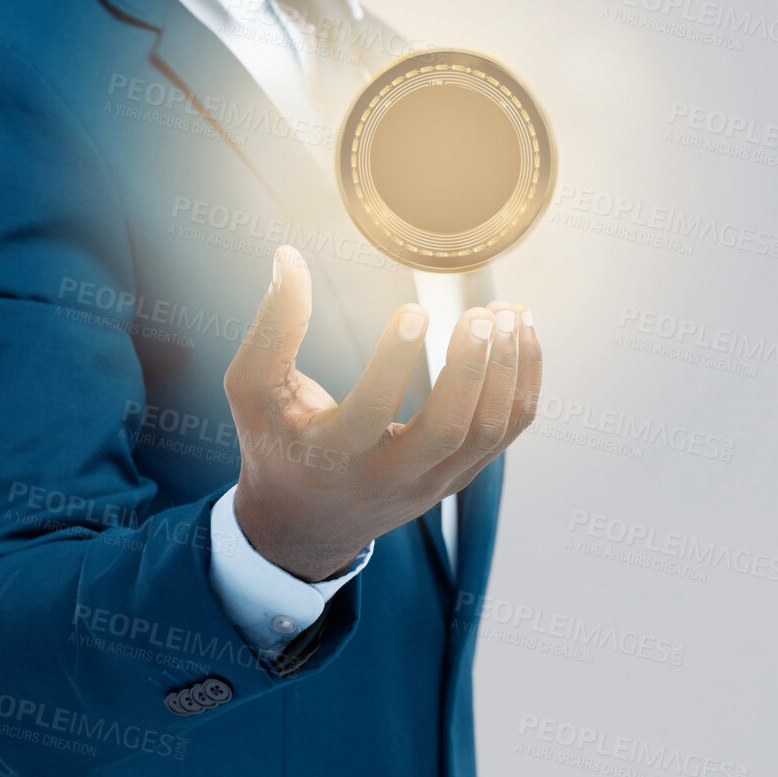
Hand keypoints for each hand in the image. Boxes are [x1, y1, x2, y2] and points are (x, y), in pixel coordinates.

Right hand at [224, 245, 540, 581]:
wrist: (308, 520)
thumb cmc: (278, 443)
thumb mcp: (255, 391)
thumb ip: (272, 328)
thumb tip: (289, 256)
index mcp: (333, 457)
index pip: (369, 413)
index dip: (394, 362)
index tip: (414, 309)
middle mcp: (390, 476)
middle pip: (448, 431)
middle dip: (470, 370)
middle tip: (479, 314)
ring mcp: (433, 481)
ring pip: (488, 432)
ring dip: (507, 371)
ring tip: (507, 313)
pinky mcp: (460, 475)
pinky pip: (506, 432)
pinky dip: (522, 383)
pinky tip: (520, 335)